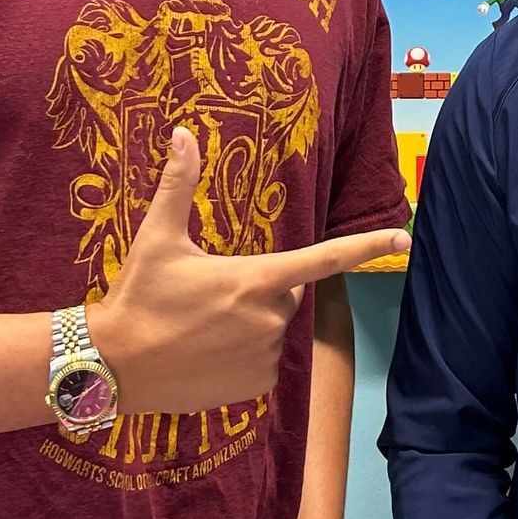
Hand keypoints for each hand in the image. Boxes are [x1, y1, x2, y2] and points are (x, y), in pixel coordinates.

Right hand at [90, 129, 406, 414]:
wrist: (113, 367)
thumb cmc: (138, 297)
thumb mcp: (157, 238)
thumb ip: (178, 185)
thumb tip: (182, 132)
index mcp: (255, 279)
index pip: (324, 259)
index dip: (366, 246)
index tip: (404, 238)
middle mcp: (270, 319)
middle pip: (287, 292)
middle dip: (261, 287)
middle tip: (212, 293)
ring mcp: (266, 356)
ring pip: (276, 328)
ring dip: (253, 323)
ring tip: (203, 326)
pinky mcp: (258, 385)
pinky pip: (267, 361)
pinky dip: (247, 355)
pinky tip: (208, 353)